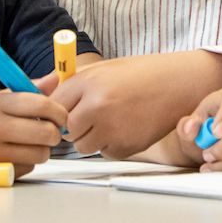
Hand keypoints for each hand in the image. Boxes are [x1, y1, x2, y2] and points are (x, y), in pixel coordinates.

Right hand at [0, 87, 67, 177]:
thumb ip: (24, 91)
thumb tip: (55, 79)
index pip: (41, 104)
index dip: (59, 111)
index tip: (62, 115)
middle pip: (46, 132)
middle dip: (54, 133)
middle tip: (49, 132)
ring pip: (39, 154)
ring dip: (40, 150)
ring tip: (27, 143)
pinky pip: (25, 169)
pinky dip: (25, 163)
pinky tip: (11, 155)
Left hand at [51, 51, 221, 158]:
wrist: (177, 84)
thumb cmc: (141, 75)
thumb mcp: (105, 69)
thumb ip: (75, 85)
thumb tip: (44, 99)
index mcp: (88, 82)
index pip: (54, 105)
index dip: (57, 110)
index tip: (63, 112)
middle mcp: (97, 105)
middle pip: (66, 130)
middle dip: (75, 127)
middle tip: (90, 118)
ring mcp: (111, 128)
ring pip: (83, 146)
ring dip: (91, 138)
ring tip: (110, 121)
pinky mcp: (125, 146)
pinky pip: (105, 152)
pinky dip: (111, 145)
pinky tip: (126, 127)